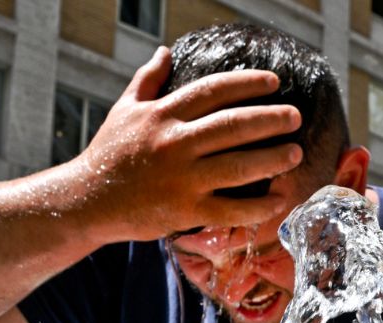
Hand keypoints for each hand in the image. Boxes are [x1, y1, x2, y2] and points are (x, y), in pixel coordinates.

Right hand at [69, 47, 303, 241]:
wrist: (86, 200)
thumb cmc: (109, 153)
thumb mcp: (124, 110)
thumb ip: (148, 80)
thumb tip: (165, 52)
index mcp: (162, 114)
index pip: (213, 91)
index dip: (247, 83)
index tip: (274, 82)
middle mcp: (174, 143)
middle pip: (233, 125)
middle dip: (271, 119)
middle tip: (295, 117)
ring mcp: (182, 179)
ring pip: (238, 166)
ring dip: (272, 159)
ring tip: (296, 153)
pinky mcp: (185, 211)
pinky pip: (231, 209)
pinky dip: (259, 207)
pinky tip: (280, 199)